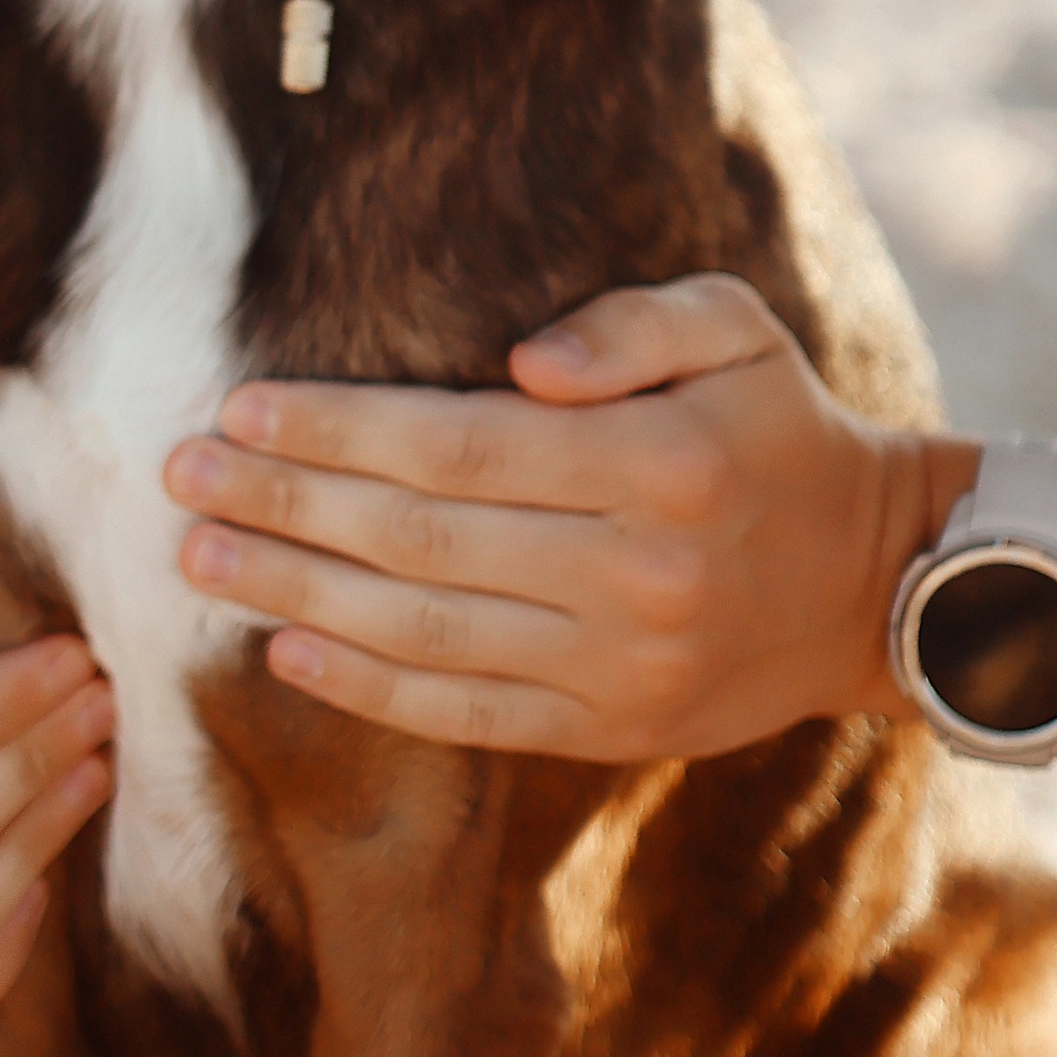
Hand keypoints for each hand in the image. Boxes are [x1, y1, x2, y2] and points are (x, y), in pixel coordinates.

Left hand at [164, 278, 942, 760]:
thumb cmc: (779, 424)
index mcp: (658, 465)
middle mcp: (636, 577)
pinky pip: (465, 714)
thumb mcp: (735, 326)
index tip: (240, 403)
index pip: (458, 448)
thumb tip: (519, 362)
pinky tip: (283, 649)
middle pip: (420, 543)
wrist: (877, 583)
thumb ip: (628, 324)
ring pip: (426, 635)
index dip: (338, 429)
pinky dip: (365, 688)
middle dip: (286, 503)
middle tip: (179, 473)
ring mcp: (621, 669)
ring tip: (199, 556)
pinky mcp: (609, 732)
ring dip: (295, 595)